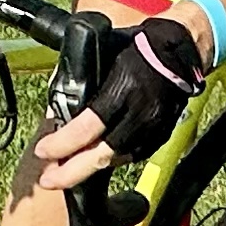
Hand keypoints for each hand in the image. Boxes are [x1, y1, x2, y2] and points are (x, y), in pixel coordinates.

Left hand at [31, 14, 211, 190]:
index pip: (87, 127)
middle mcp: (142, 112)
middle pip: (103, 153)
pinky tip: (96, 162)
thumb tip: (58, 111)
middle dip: (72, 172)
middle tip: (48, 181)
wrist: (183, 47)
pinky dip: (113, 160)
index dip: (62, 144)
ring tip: (66, 174)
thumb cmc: (139, 45)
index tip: (42, 152)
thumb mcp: (104, 53)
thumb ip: (83, 82)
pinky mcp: (164, 133)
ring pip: (119, 158)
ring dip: (91, 169)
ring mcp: (156, 126)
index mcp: (125, 87)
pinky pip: (134, 154)